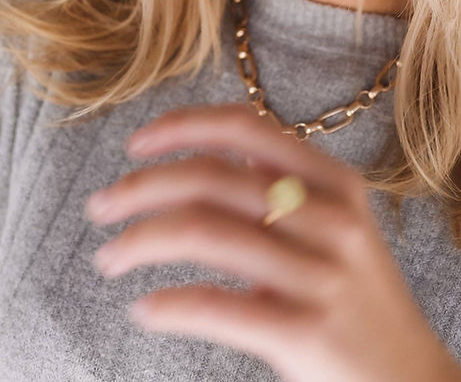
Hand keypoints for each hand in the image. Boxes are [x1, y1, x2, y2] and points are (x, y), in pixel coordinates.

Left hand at [83, 102, 460, 381]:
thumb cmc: (361, 299)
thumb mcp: (337, 225)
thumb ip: (284, 184)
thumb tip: (206, 147)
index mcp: (335, 182)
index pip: (245, 128)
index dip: (183, 125)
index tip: (136, 143)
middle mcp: (330, 218)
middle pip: (211, 178)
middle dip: (140, 187)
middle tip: (100, 207)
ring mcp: (320, 276)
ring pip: (203, 233)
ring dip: (138, 241)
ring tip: (108, 258)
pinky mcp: (305, 334)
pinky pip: (216, 306)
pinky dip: (168, 305)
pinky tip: (144, 309)